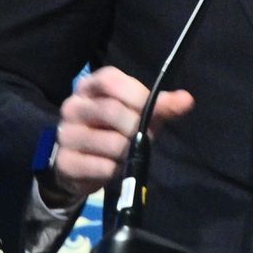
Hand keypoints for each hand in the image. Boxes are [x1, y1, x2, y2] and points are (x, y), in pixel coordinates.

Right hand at [48, 66, 193, 200]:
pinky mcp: (65, 162)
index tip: (156, 111)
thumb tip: (187, 99)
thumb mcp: (136, 114)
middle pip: (111, 111)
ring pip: (111, 142)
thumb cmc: (112, 131)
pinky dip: (116, 170)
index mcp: (89, 87)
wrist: (79, 166)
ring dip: (129, 153)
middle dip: (137, 128)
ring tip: (129, 155)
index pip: (111, 81)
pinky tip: (115, 168)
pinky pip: (103, 166)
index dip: (138, 95)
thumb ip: (160, 106)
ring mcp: (66, 134)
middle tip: (147, 138)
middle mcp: (72, 106)